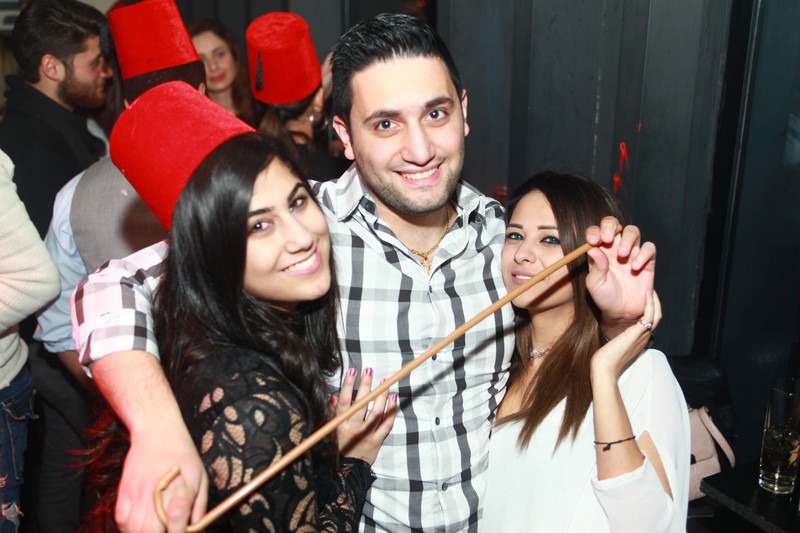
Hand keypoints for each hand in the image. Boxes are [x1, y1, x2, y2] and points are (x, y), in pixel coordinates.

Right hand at [116, 427, 207, 531]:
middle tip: (167, 530)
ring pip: (134, 530)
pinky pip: (121, 522)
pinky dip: (129, 529)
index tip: (181, 532)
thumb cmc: (182, 455)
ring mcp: (136, 494)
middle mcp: (156, 493)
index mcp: (180, 488)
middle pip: (151, 532)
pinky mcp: (123, 493)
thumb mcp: (200, 476)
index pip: (177, 522)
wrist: (157, 431)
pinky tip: (140, 525)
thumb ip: (199, 506)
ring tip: (155, 529)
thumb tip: (197, 530)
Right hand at [332, 367, 396, 463]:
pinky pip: (387, 424)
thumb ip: (331, 414)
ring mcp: (367, 435)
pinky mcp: (377, 441)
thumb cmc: (336, 449)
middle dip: (366, 385)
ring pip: (376, 412)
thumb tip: (334, 396)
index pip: (343, 402)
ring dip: (381, 395)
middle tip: (369, 370)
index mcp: (339, 426)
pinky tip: (394, 398)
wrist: (346, 474)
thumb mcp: (328, 432)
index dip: (348, 385)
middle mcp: (353, 429)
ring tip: (384, 381)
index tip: (352, 371)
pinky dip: (391, 410)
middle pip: (362, 404)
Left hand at [584, 218, 656, 336]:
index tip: (592, 240)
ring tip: (623, 255)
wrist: (623, 313)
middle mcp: (615, 248)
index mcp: (600, 251)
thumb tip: (593, 248)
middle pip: (615, 225)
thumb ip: (596, 267)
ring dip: (628, 239)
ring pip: (633, 231)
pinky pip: (649, 248)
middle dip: (611, 226)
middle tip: (608, 239)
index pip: (596, 232)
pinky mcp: (647, 261)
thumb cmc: (605, 297)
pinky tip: (635, 267)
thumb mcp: (595, 284)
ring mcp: (632, 253)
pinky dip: (643, 254)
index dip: (594, 231)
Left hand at [591, 289, 660, 378]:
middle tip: (651, 292)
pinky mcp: (637, 333)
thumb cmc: (605, 359)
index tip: (644, 299)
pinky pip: (649, 316)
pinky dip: (650, 305)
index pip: (650, 322)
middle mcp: (644, 337)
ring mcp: (642, 336)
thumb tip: (610, 330)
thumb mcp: (614, 344)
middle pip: (656, 317)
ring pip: (657, 315)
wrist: (604, 368)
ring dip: (655, 302)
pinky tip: (647, 295)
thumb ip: (617, 337)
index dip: (649, 309)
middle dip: (655, 304)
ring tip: (651, 291)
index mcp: (639, 340)